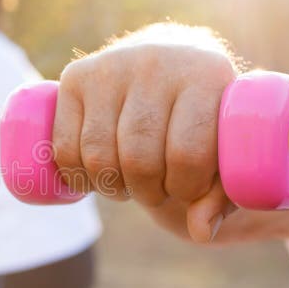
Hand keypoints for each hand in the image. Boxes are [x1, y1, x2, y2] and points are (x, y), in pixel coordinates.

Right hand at [53, 41, 236, 241]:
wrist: (170, 56)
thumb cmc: (202, 114)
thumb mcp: (223, 150)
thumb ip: (220, 195)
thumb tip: (200, 231)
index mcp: (205, 74)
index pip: (187, 153)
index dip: (185, 188)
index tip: (188, 191)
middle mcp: (156, 62)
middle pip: (139, 158)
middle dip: (147, 191)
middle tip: (156, 190)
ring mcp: (110, 67)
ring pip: (99, 154)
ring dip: (111, 186)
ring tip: (128, 183)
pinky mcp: (75, 76)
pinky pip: (65, 145)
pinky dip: (76, 175)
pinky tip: (94, 177)